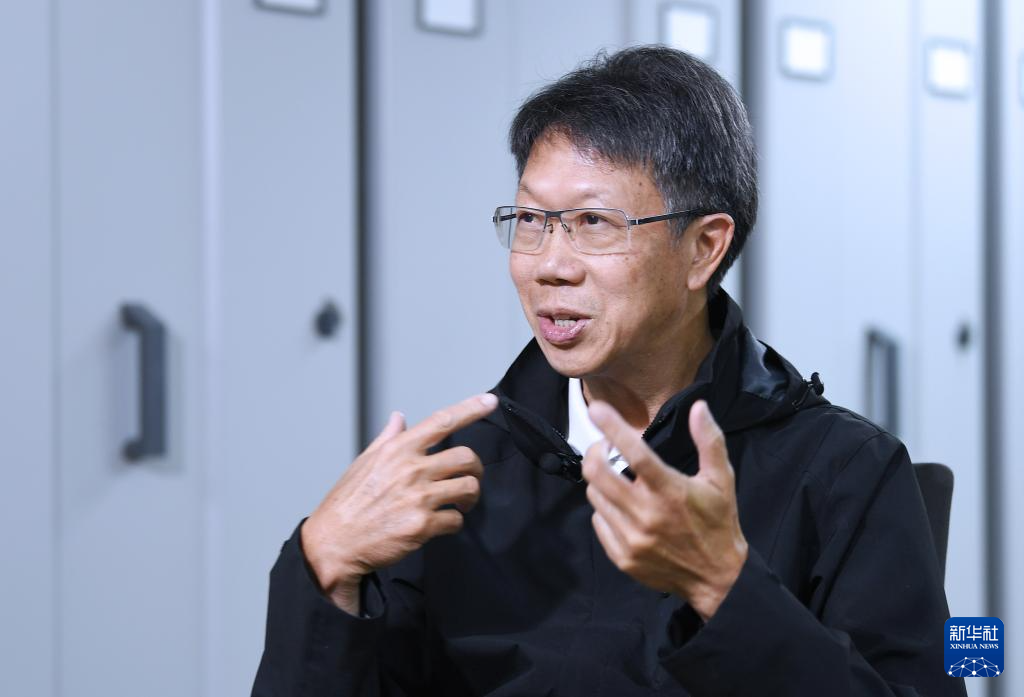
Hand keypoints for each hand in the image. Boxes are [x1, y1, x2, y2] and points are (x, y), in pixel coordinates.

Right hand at [301, 393, 497, 612]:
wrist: (334, 542)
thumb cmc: (347, 503)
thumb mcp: (364, 462)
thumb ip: (387, 438)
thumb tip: (399, 418)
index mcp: (398, 450)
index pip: (442, 421)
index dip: (471, 408)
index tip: (490, 401)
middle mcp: (411, 469)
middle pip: (467, 457)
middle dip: (476, 469)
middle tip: (471, 478)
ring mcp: (419, 497)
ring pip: (468, 487)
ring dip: (470, 496)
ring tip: (461, 503)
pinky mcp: (422, 525)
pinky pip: (456, 519)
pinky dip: (455, 522)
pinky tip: (443, 524)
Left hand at [582, 399, 747, 620]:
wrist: (717, 579)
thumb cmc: (719, 523)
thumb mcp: (721, 480)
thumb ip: (709, 440)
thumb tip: (699, 407)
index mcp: (671, 492)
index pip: (635, 454)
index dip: (613, 428)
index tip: (597, 410)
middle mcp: (647, 515)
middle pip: (598, 474)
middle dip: (595, 452)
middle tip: (604, 447)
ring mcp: (632, 538)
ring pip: (595, 496)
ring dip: (601, 481)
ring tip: (618, 479)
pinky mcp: (623, 557)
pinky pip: (599, 522)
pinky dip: (605, 509)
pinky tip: (622, 507)